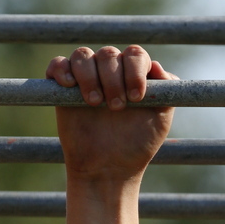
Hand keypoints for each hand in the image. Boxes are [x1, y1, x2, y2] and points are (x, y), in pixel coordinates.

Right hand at [46, 44, 176, 182]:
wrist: (108, 169)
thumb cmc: (137, 145)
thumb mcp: (161, 119)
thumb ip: (166, 90)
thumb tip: (157, 65)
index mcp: (134, 74)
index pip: (135, 54)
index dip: (135, 70)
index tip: (136, 97)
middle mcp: (110, 72)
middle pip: (108, 54)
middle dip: (113, 79)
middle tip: (116, 108)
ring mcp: (86, 78)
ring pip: (83, 56)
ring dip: (89, 76)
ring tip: (95, 103)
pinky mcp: (63, 89)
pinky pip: (58, 64)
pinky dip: (61, 69)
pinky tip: (69, 84)